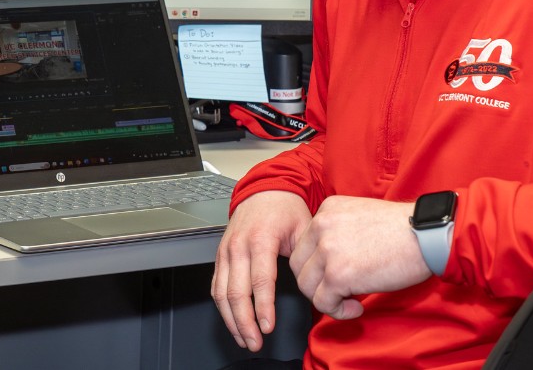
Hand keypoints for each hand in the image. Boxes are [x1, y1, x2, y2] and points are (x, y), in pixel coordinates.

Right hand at [211, 190, 310, 351]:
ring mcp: (226, 250)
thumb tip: (317, 286)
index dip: (262, 308)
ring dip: (232, 320)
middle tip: (256, 341)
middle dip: (245, 322)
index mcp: (261, 238)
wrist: (265, 190)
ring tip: (244, 339)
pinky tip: (233, 322)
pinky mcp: (220, 255)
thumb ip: (307, 258)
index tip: (267, 327)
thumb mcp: (303, 228)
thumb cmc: (285, 208)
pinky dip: (222, 308)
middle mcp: (239, 245)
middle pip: (236, 292)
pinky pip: (216, 286)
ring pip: (221, 293)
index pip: (260, 280)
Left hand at [288, 196, 430, 319]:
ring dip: (326, 299)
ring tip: (349, 300)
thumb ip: (339, 231)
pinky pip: (323, 303)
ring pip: (306, 286)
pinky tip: (356, 307)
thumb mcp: (361, 216)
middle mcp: (321, 226)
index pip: (304, 244)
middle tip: (338, 291)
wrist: (426, 235)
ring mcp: (327, 250)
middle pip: (298, 265)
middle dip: (316, 283)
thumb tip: (327, 261)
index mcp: (327, 210)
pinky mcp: (338, 275)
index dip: (317, 265)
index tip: (335, 274)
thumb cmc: (403, 230)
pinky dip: (338, 311)